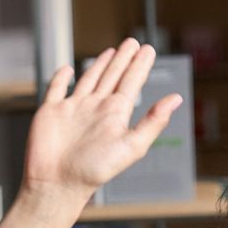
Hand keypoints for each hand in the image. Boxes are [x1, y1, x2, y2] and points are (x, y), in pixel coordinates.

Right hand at [21, 38, 181, 208]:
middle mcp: (96, 108)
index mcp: (115, 114)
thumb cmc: (94, 171)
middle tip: (133, 42)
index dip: (140, 65)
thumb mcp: (132, 146)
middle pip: (113, 76)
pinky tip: (67, 69)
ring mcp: (73, 109)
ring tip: (111, 51)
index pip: (131, 82)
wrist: (58, 184)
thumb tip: (176, 99)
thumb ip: (153, 122)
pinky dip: (61, 78)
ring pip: (89, 79)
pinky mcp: (51, 112)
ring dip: (100, 65)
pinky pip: (56, 89)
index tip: (148, 49)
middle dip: (123, 59)